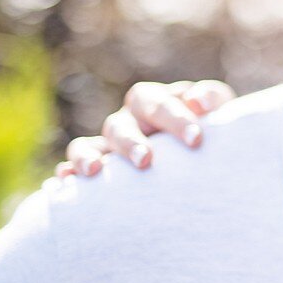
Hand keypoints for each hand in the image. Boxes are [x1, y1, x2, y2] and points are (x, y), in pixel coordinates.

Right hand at [54, 80, 235, 177]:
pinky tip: (64, 182)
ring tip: (94, 170)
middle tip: (146, 160)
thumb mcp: (217, 113)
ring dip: (88, 155)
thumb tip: (197, 101)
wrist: (204, 157)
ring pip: (89, 144)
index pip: (157, 102)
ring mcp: (110, 146)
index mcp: (155, 102)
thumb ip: (212, 100)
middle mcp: (128, 121)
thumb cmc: (211, 131)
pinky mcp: (99, 167)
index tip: (197, 140)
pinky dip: (67, 172)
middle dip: (132, 142)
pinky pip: (73, 169)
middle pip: (120, 124)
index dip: (175, 118)